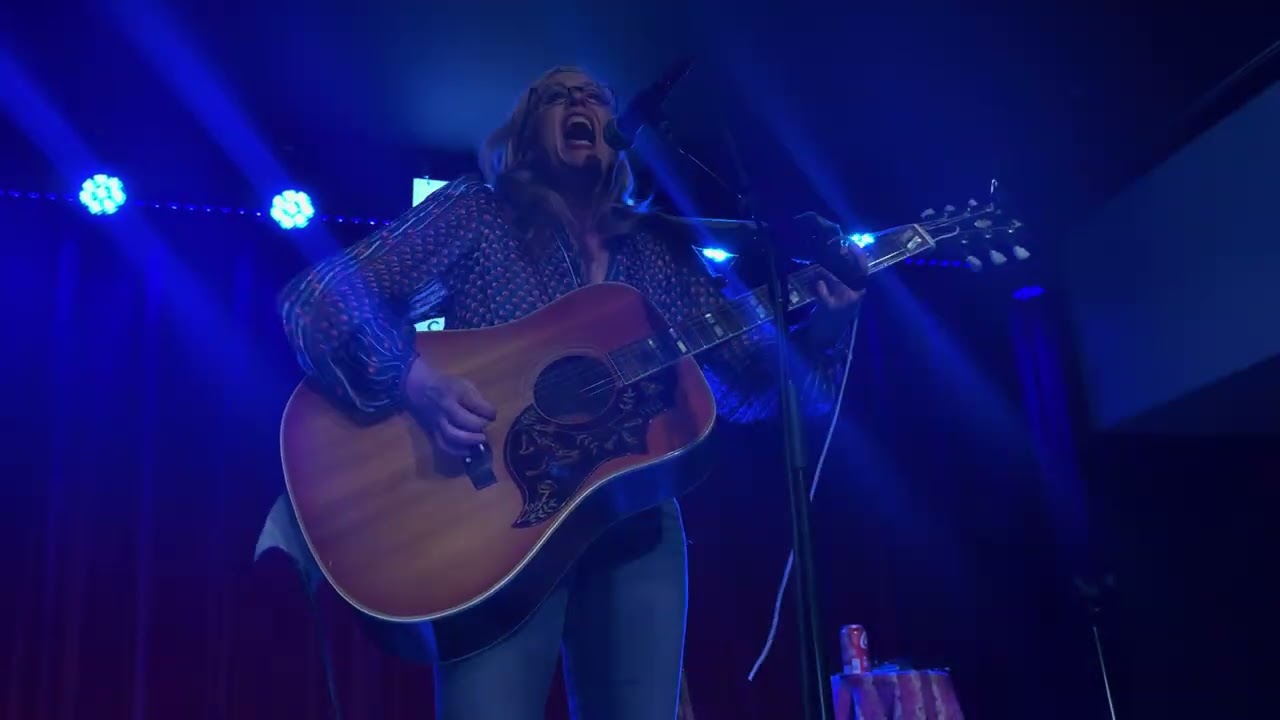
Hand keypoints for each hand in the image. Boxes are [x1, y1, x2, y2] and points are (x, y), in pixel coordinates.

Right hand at [404, 357, 496, 455]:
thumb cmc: (444, 384)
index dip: (489, 412)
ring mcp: (437, 422)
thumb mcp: (462, 383)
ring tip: (481, 440)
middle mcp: (445, 408)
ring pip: (454, 436)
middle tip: (486, 427)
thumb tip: (488, 415)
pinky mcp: (432, 432)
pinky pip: (444, 445)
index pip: (476, 404)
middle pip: (465, 422)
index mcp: (455, 392)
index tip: (493, 415)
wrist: (416, 388)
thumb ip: (476, 398)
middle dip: (480, 426)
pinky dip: (458, 450)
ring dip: (471, 440)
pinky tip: (468, 451)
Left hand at [790, 212, 866, 344]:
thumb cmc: (833, 312)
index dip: (858, 254)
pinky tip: (816, 287)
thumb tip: (838, 253)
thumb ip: (843, 277)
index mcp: (859, 290)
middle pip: (847, 270)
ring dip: (822, 272)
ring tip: (816, 274)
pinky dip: (817, 285)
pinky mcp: (830, 307)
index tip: (849, 242)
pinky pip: (822, 289)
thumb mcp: (843, 294)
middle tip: (827, 254)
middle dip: (836, 260)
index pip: (863, 268)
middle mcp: (855, 295)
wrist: (825, 336)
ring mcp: (843, 301)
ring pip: (833, 278)